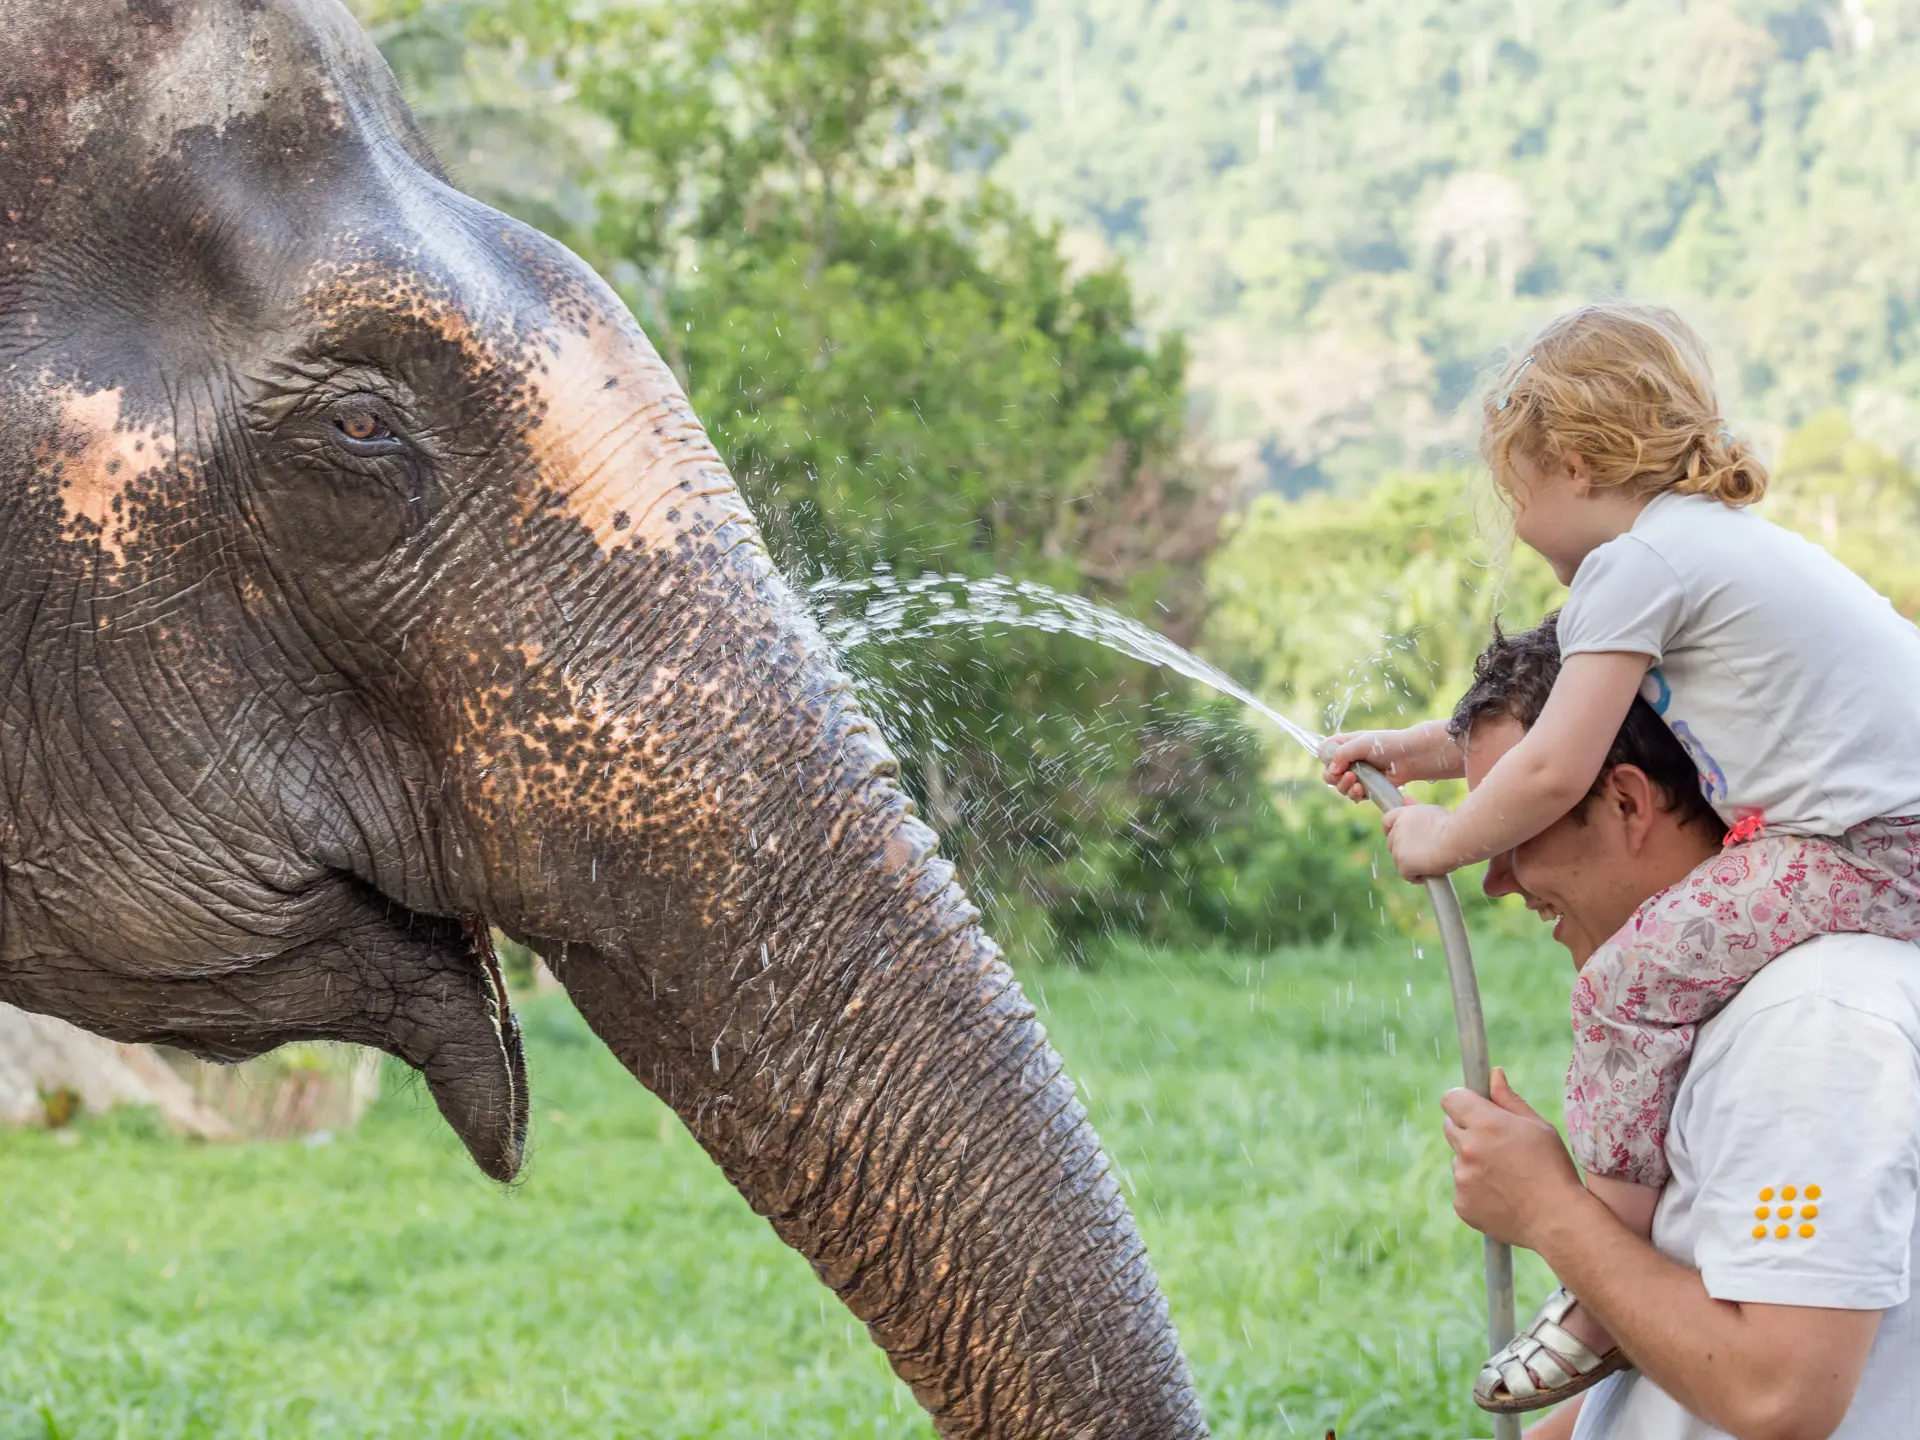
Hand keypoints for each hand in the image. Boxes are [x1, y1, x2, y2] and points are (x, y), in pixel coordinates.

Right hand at [1319, 721, 1456, 801]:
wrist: (1410, 757)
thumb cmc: (1387, 744)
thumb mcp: (1361, 743)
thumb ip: (1342, 754)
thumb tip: (1330, 771)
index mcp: (1345, 744)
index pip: (1325, 752)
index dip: (1326, 760)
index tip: (1334, 763)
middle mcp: (1349, 760)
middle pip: (1329, 774)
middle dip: (1334, 778)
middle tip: (1347, 776)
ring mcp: (1358, 775)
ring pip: (1340, 787)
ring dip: (1344, 787)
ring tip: (1356, 784)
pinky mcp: (1367, 787)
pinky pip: (1354, 795)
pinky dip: (1355, 794)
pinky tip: (1361, 789)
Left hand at [1379, 802, 1455, 879]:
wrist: (1457, 838)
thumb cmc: (1450, 825)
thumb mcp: (1432, 811)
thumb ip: (1416, 808)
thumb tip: (1406, 799)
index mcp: (1403, 814)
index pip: (1387, 821)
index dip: (1391, 830)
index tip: (1400, 837)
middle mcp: (1397, 830)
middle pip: (1392, 843)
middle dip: (1404, 849)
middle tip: (1423, 853)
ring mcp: (1398, 848)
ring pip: (1399, 860)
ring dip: (1411, 863)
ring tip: (1430, 863)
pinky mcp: (1403, 864)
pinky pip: (1407, 875)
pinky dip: (1416, 877)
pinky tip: (1428, 874)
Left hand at [1442, 1069, 1588, 1250]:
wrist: (1559, 1221)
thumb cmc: (1554, 1169)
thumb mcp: (1538, 1126)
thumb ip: (1509, 1099)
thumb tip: (1494, 1074)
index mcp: (1485, 1123)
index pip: (1451, 1098)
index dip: (1463, 1101)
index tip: (1473, 1106)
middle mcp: (1468, 1148)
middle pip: (1451, 1127)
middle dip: (1468, 1129)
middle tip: (1497, 1143)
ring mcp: (1462, 1178)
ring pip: (1458, 1159)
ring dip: (1473, 1161)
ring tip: (1507, 1175)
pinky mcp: (1461, 1203)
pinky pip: (1462, 1187)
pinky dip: (1476, 1189)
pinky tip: (1503, 1195)